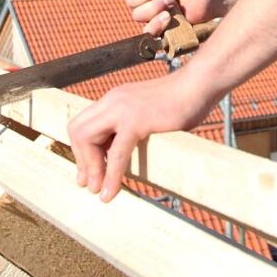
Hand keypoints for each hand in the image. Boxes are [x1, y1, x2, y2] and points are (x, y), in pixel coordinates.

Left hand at [68, 69, 217, 201]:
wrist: (199, 84)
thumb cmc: (182, 100)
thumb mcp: (148, 111)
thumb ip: (133, 125)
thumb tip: (127, 147)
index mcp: (114, 99)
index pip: (81, 123)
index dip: (80, 150)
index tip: (87, 172)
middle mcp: (112, 101)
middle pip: (77, 130)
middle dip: (81, 160)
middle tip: (89, 184)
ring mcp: (122, 109)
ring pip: (88, 139)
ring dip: (91, 168)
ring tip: (98, 190)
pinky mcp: (136, 120)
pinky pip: (117, 152)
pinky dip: (111, 175)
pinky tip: (111, 192)